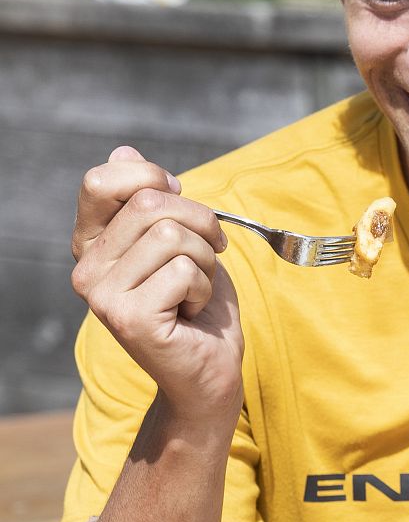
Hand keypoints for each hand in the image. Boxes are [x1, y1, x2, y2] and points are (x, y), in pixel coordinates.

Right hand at [71, 146, 242, 411]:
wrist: (209, 369)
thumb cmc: (198, 303)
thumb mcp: (182, 240)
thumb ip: (151, 200)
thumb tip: (124, 152)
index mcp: (93, 243)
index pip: (101, 180)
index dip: (152, 179)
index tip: (182, 205)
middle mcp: (86, 267)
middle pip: (150, 204)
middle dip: (200, 224)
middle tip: (210, 254)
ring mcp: (102, 294)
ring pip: (171, 235)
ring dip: (206, 260)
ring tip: (196, 290)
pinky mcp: (128, 317)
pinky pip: (185, 270)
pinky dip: (205, 288)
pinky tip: (192, 312)